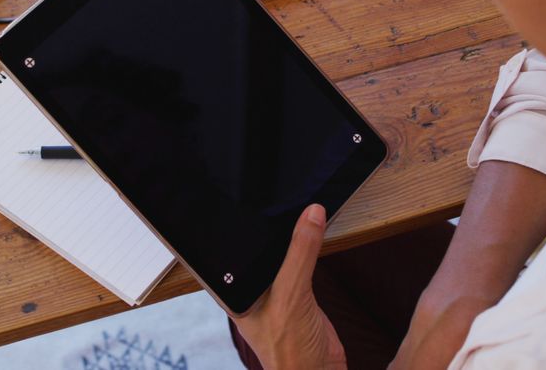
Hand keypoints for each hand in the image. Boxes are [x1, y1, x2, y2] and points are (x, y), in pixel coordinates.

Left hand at [232, 204, 346, 368]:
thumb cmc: (290, 350)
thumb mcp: (292, 296)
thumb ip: (301, 254)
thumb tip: (311, 215)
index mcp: (236, 292)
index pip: (232, 250)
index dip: (238, 225)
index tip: (245, 195)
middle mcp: (252, 291)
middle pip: (259, 250)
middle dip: (268, 227)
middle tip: (277, 195)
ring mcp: (276, 294)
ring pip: (281, 256)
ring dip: (290, 237)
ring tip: (295, 205)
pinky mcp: (300, 296)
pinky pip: (302, 265)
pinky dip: (308, 249)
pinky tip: (313, 232)